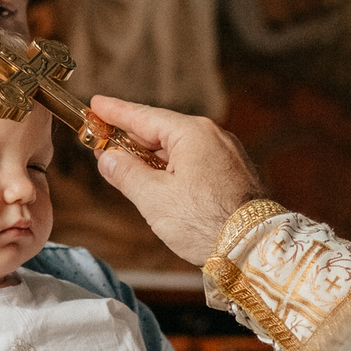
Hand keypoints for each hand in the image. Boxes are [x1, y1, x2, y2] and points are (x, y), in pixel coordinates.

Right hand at [87, 96, 261, 264]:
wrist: (255, 247)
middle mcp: (214, 137)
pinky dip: (171, 168)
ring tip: (123, 165)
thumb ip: (126, 173)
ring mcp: (227, 156)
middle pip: (163, 131)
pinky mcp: (234, 175)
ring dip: (150, 157)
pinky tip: (157, 181)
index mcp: (193, 133)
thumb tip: (108, 159)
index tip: (95, 104)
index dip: (116, 112)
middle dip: (130, 138)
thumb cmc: (205, 222)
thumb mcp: (153, 198)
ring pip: (179, 150)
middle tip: (101, 139)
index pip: (144, 116)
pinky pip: (195, 163)